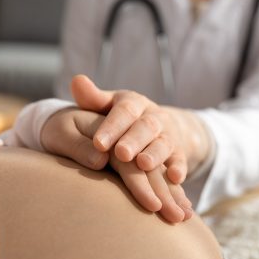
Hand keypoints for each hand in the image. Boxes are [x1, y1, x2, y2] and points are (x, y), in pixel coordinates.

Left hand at [71, 75, 209, 183]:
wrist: (159, 128)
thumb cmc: (122, 120)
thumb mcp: (108, 106)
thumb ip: (92, 99)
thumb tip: (77, 81)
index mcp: (134, 103)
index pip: (124, 111)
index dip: (112, 126)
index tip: (98, 143)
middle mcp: (154, 117)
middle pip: (146, 127)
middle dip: (134, 140)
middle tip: (121, 154)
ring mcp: (168, 135)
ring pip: (164, 143)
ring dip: (155, 154)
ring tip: (143, 164)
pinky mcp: (179, 153)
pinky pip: (181, 159)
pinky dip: (179, 168)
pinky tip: (175, 178)